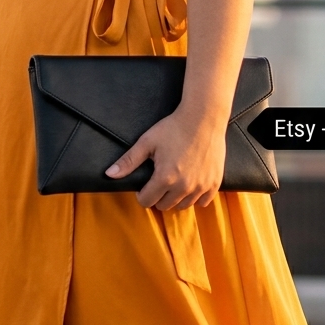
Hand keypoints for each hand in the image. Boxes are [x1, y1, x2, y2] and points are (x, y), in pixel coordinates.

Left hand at [105, 106, 225, 210]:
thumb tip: (109, 174)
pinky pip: (203, 202)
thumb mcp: (147, 142)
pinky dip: (196, 198)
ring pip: (183, 206)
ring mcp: (201, 186)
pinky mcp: (214, 183)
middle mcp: (183, 187)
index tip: (145, 185)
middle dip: (158, 197)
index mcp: (165, 178)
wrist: (203, 118)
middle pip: (164, 206)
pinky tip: (191, 186)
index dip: (142, 194)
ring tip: (174, 183)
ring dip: (176, 199)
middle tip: (160, 182)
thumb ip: (128, 161)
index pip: (147, 201)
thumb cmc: (173, 128)